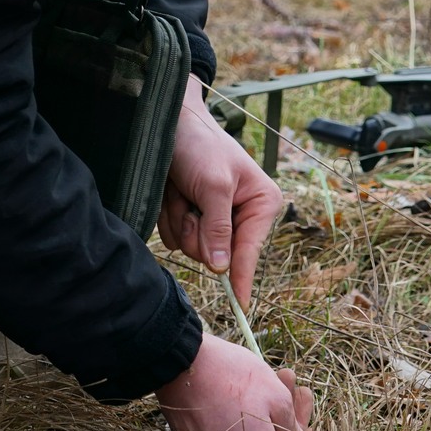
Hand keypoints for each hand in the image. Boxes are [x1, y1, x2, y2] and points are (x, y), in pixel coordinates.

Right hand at [156, 333, 314, 430]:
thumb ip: (293, 427)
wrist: (180, 366)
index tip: (303, 402)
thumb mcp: (278, 396)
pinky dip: (242, 420)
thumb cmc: (234, 380)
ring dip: (266, 414)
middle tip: (292, 384)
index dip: (301, 430)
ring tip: (276, 377)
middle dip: (286, 415)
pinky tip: (251, 391)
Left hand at [160, 75, 282, 306]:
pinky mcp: (192, 218)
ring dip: (180, 219)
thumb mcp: (214, 186)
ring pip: (192, 248)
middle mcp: (242, 216)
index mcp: (261, 204)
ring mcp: (214, 219)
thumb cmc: (200, 145)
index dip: (242, 278)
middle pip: (215, 254)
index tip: (240, 306)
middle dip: (197, 228)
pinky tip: (173, 192)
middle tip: (192, 199)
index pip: (250, 250)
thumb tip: (222, 268)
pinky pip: (175, 237)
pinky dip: (169, 215)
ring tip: (182, 190)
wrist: (169, 124)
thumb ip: (219, 228)